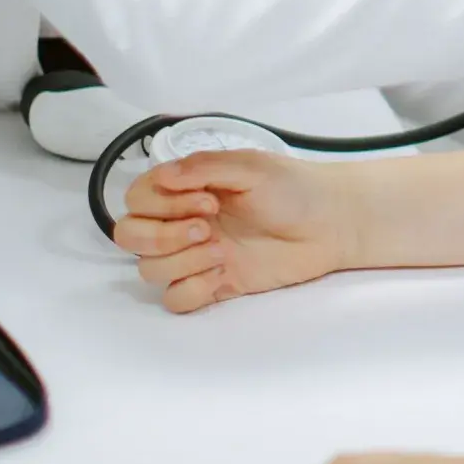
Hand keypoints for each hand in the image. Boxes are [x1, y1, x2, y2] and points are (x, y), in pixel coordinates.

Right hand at [110, 151, 354, 312]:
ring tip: (223, 250)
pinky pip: (177, 298)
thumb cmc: (295, 188)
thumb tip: (164, 176)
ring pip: (150, 269)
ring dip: (180, 260)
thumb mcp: (250, 165)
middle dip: (161, 235)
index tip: (204, 199)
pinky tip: (222, 274)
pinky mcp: (217, 284)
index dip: (159, 203)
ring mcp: (198, 255)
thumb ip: (203, 167)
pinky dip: (191, 289)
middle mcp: (185, 221)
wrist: (332, 223)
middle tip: (206, 227)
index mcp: (188, 189)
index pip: (137, 199)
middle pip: (131, 237)